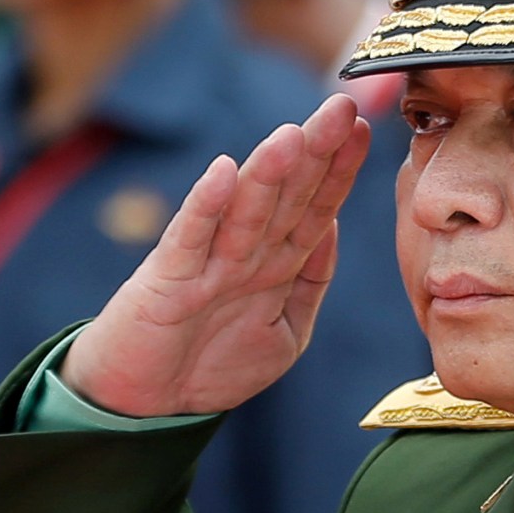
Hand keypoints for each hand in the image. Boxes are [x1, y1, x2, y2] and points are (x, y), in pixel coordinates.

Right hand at [61, 94, 370, 417]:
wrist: (146, 405)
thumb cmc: (213, 366)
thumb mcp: (287, 332)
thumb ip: (312, 281)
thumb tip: (334, 227)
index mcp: (278, 265)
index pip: (315, 208)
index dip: (340, 170)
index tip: (367, 130)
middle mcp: (245, 255)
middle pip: (286, 197)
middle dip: (314, 153)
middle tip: (341, 108)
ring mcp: (206, 263)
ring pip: (245, 211)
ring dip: (269, 174)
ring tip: (294, 134)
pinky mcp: (168, 281)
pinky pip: (190, 239)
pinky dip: (206, 207)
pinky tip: (224, 172)